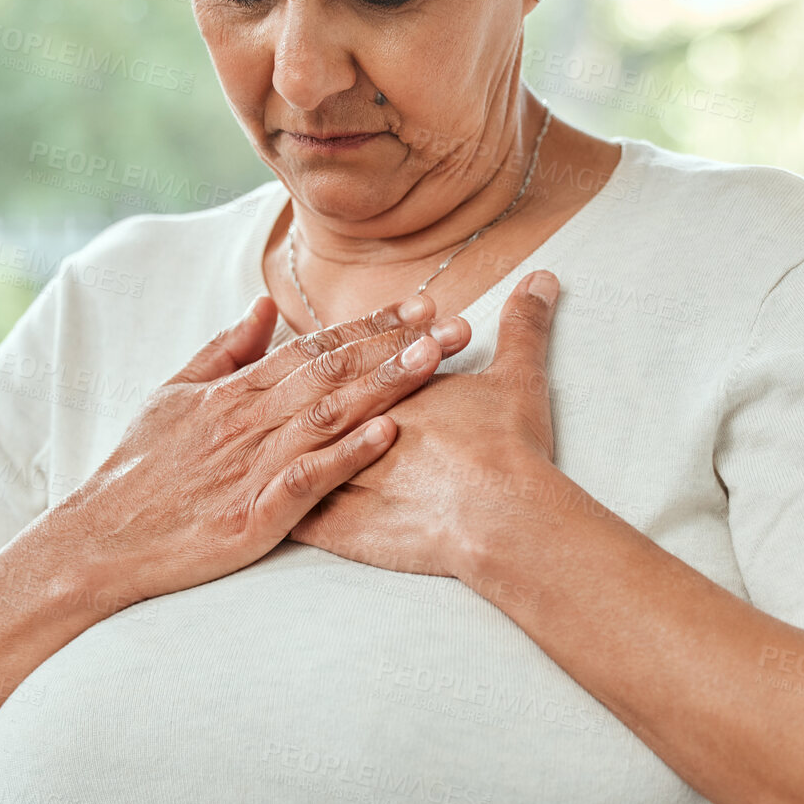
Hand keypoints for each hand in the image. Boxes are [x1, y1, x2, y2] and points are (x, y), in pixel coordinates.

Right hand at [50, 292, 467, 609]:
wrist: (96, 542)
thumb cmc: (136, 471)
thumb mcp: (173, 396)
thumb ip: (225, 350)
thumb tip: (266, 307)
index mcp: (236, 392)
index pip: (316, 346)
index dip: (373, 325)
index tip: (423, 305)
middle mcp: (249, 421)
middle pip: (335, 372)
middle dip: (398, 345)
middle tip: (456, 324)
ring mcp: (251, 467)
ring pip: (329, 415)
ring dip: (385, 386)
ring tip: (434, 362)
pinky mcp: (252, 516)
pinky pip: (307, 480)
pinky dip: (346, 456)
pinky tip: (388, 437)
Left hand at [288, 270, 562, 578]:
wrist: (501, 515)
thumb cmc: (508, 447)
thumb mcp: (519, 378)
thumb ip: (526, 327)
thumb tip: (543, 279)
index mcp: (387, 389)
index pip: (352, 364)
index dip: (347, 355)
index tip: (339, 353)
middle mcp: (351, 425)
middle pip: (312, 403)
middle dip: (297, 397)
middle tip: (287, 394)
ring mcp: (336, 474)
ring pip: (288, 455)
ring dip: (275, 447)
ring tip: (262, 439)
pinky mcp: (333, 525)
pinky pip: (291, 515)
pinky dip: (278, 508)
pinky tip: (261, 503)